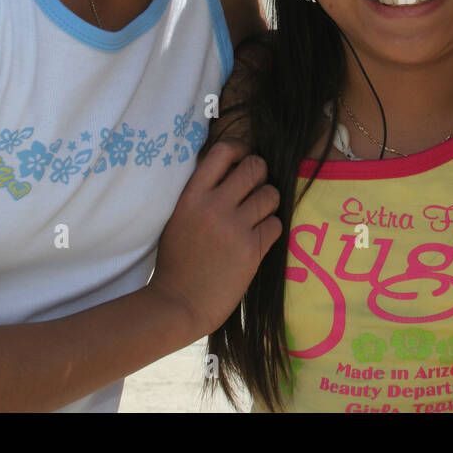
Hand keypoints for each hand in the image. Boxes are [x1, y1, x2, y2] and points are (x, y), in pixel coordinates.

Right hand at [148, 139, 280, 339]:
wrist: (178, 303)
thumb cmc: (176, 262)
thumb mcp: (178, 218)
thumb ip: (201, 194)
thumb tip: (231, 171)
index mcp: (191, 196)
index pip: (223, 152)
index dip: (241, 149)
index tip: (245, 158)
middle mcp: (214, 206)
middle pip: (255, 168)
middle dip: (260, 176)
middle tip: (255, 189)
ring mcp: (234, 227)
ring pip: (271, 194)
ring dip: (269, 202)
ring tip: (259, 215)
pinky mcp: (251, 249)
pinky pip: (276, 224)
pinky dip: (271, 229)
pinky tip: (259, 238)